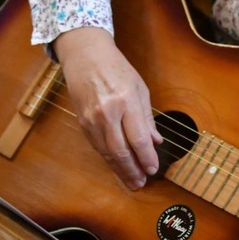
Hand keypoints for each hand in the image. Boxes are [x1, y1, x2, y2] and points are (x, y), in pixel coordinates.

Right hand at [54, 27, 162, 189]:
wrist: (86, 56)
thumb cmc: (117, 69)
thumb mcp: (140, 88)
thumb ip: (147, 118)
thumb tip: (156, 141)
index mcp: (126, 101)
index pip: (138, 138)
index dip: (146, 157)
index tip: (154, 168)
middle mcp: (107, 112)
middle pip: (120, 150)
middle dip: (132, 170)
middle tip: (141, 183)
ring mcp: (92, 119)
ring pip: (107, 152)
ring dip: (120, 169)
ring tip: (131, 181)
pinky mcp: (82, 122)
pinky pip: (97, 146)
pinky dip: (108, 159)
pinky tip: (117, 166)